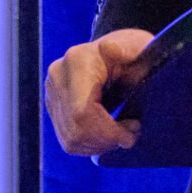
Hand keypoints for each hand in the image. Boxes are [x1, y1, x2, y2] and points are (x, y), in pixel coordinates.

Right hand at [44, 28, 154, 155]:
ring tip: (122, 135)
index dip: (107, 131)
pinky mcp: (54, 106)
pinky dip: (91, 144)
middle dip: (106, 140)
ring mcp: (52, 92)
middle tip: (130, 136)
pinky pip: (68, 139)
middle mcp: (58, 76)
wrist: (116, 51)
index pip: (83, 112)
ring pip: (70, 138)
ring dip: (100, 144)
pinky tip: (109, 136)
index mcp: (77, 60)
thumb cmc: (132, 51)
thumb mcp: (138, 47)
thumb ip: (129, 50)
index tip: (131, 134)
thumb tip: (112, 49)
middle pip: (76, 129)